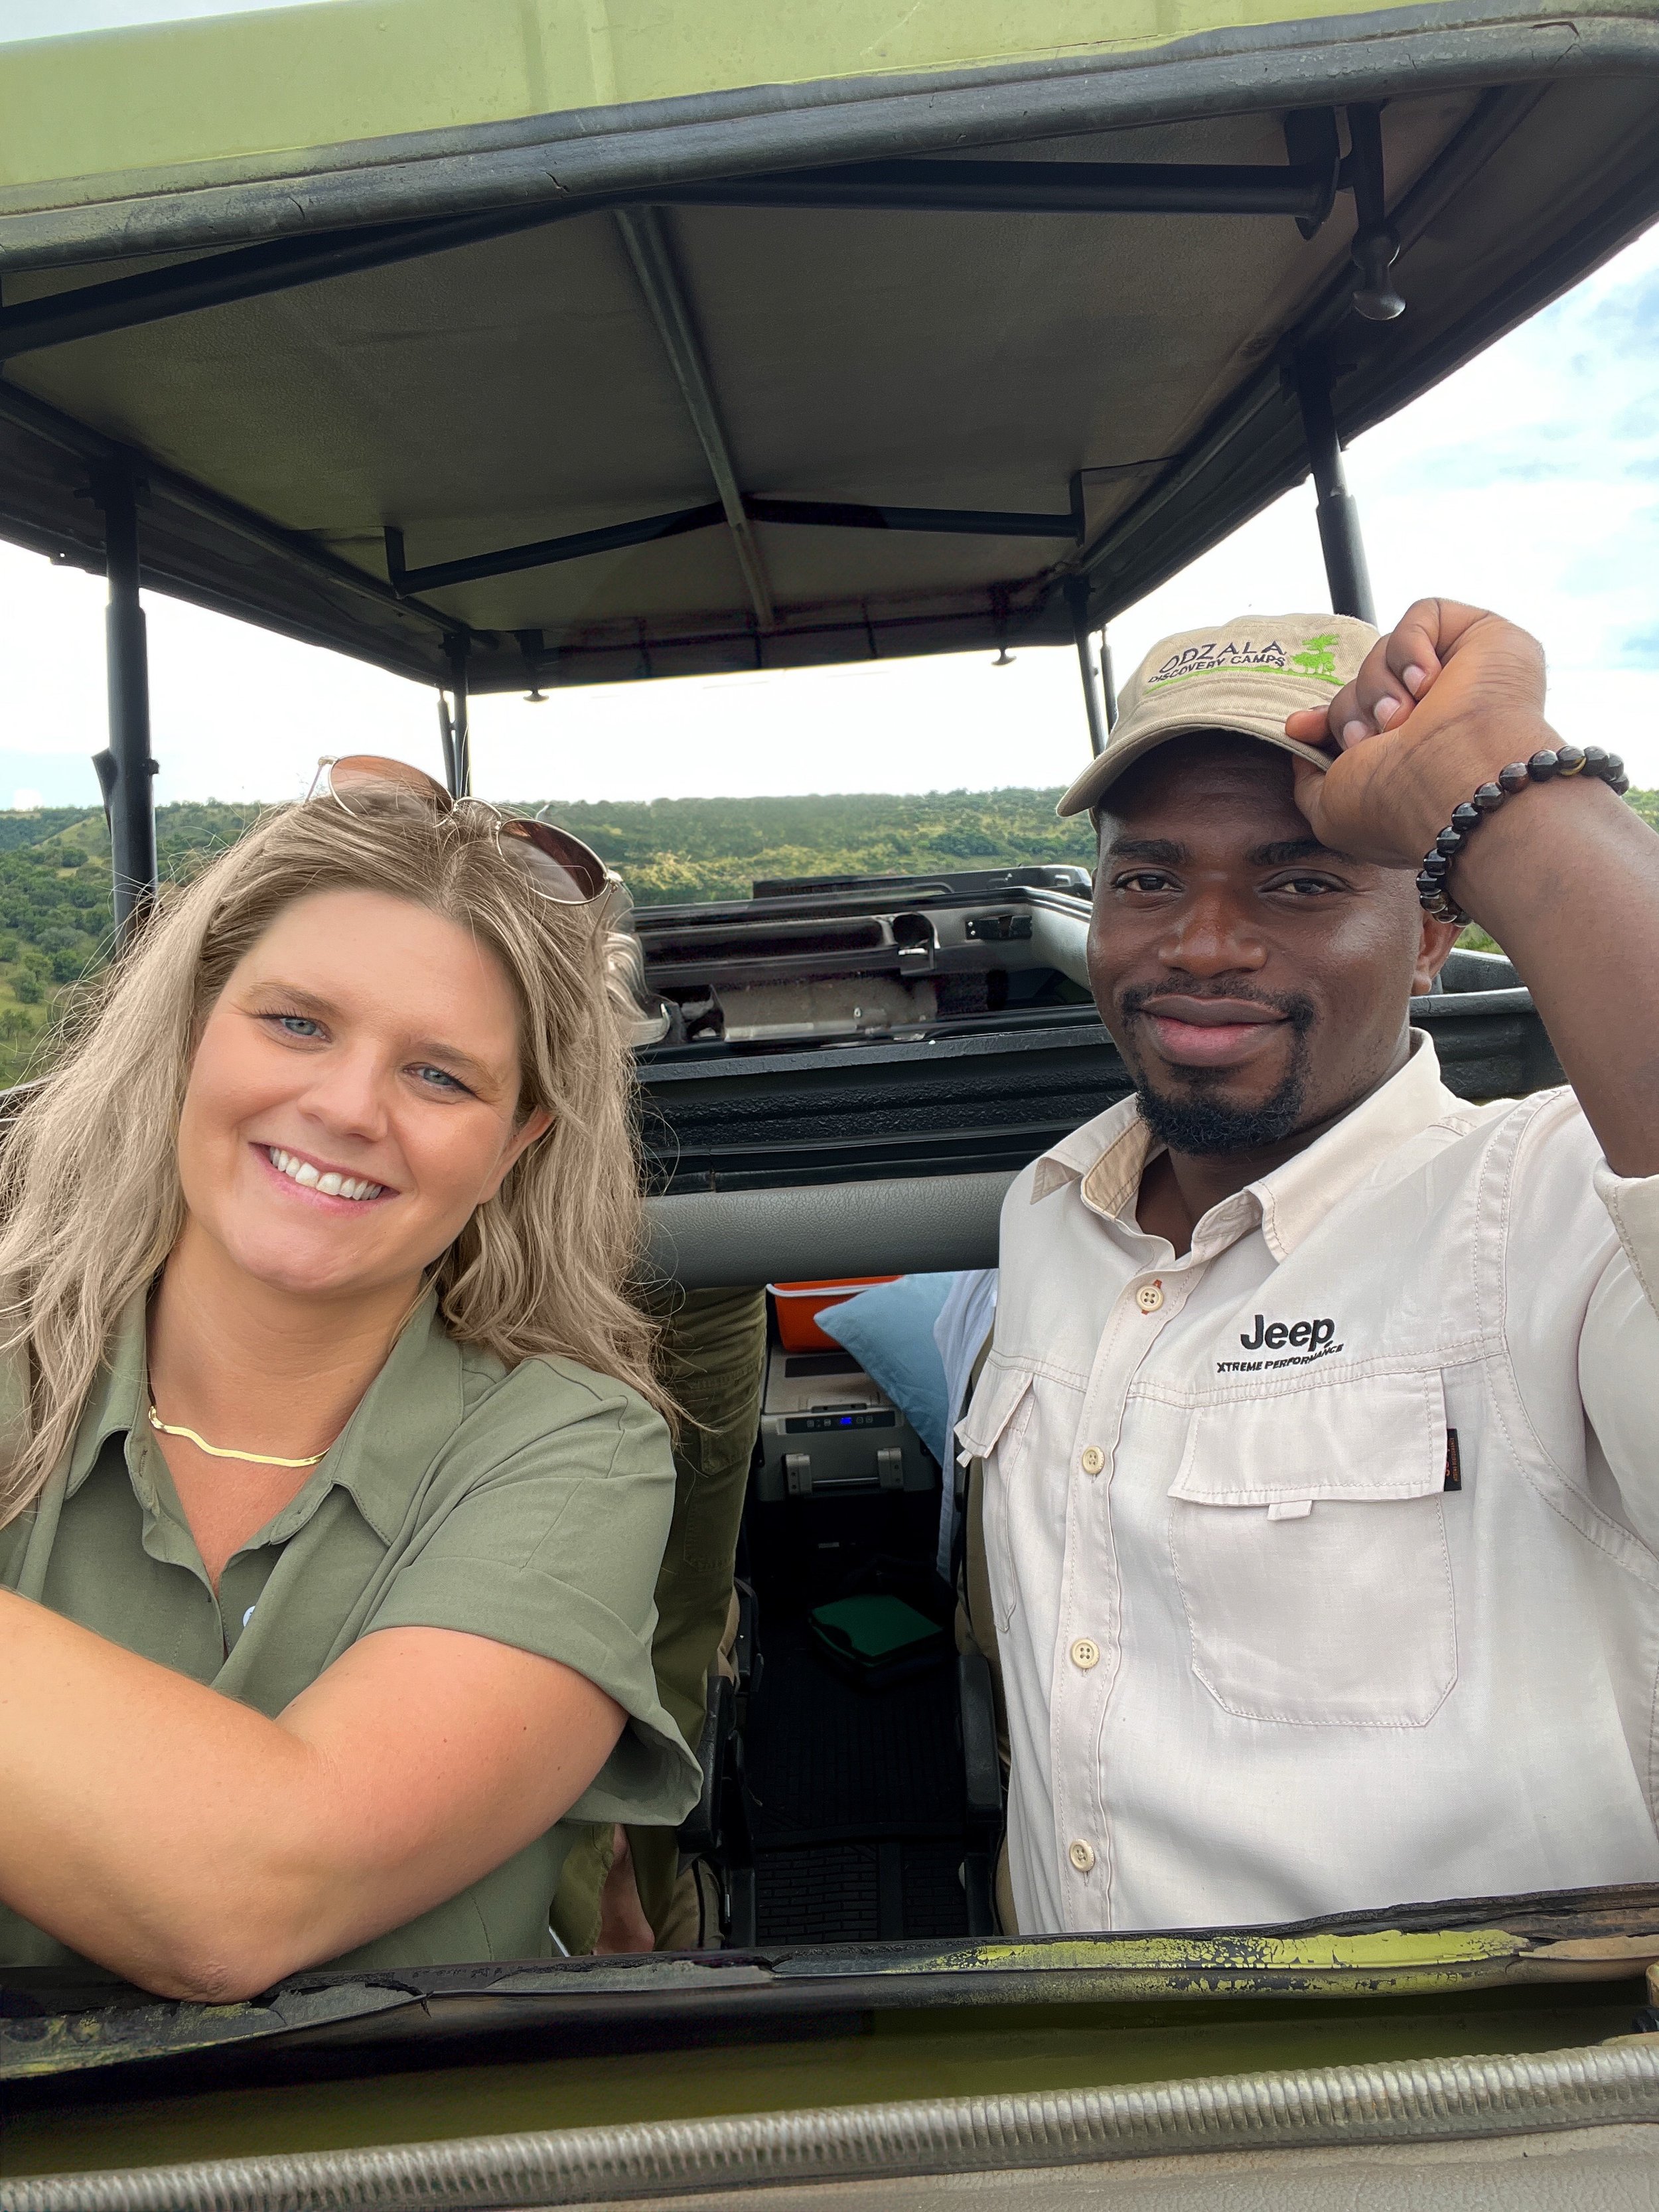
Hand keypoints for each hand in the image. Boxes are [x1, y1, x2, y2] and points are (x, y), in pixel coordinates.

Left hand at [1283, 598, 1550, 867]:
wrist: (1455, 785)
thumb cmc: (1396, 805)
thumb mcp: (1331, 809)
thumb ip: (1310, 776)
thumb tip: (1302, 737)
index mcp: (1408, 751)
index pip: (1357, 714)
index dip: (1324, 717)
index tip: (1301, 728)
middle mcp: (1438, 714)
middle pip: (1365, 681)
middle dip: (1352, 708)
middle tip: (1367, 738)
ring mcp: (1465, 675)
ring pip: (1388, 650)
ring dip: (1379, 686)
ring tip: (1399, 719)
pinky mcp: (1485, 638)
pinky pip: (1424, 615)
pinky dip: (1410, 646)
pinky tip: (1426, 682)